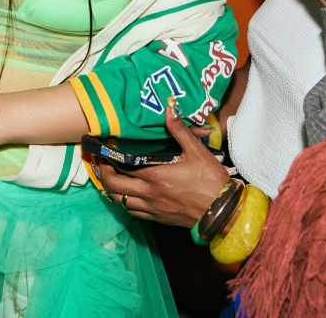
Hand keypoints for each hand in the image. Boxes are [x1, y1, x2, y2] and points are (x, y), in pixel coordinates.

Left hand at [94, 103, 230, 226]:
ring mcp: (152, 208)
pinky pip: (134, 212)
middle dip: (104, 175)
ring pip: (121, 202)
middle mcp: (148, 194)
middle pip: (114, 187)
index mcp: (154, 176)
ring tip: (114, 178)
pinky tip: (132, 194)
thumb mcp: (196, 151)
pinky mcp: (159, 219)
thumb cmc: (210, 180)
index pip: (121, 167)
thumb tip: (169, 106)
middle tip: (104, 164)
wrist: (222, 212)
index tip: (104, 151)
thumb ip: (179, 129)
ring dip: (114, 190)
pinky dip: (127, 203)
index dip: (108, 159)